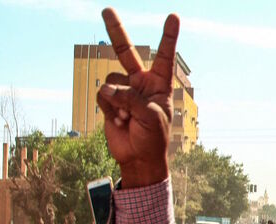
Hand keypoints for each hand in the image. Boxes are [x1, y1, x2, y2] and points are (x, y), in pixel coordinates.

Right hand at [96, 8, 179, 188]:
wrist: (138, 157)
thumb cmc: (153, 138)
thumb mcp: (151, 117)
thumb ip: (131, 99)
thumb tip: (106, 89)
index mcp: (159, 84)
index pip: (164, 56)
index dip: (168, 37)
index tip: (173, 16)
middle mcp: (140, 83)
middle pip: (125, 52)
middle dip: (116, 31)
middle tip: (106, 9)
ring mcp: (123, 91)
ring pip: (111, 81)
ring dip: (117, 100)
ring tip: (127, 117)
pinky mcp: (109, 101)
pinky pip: (102, 95)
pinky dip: (108, 108)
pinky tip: (119, 121)